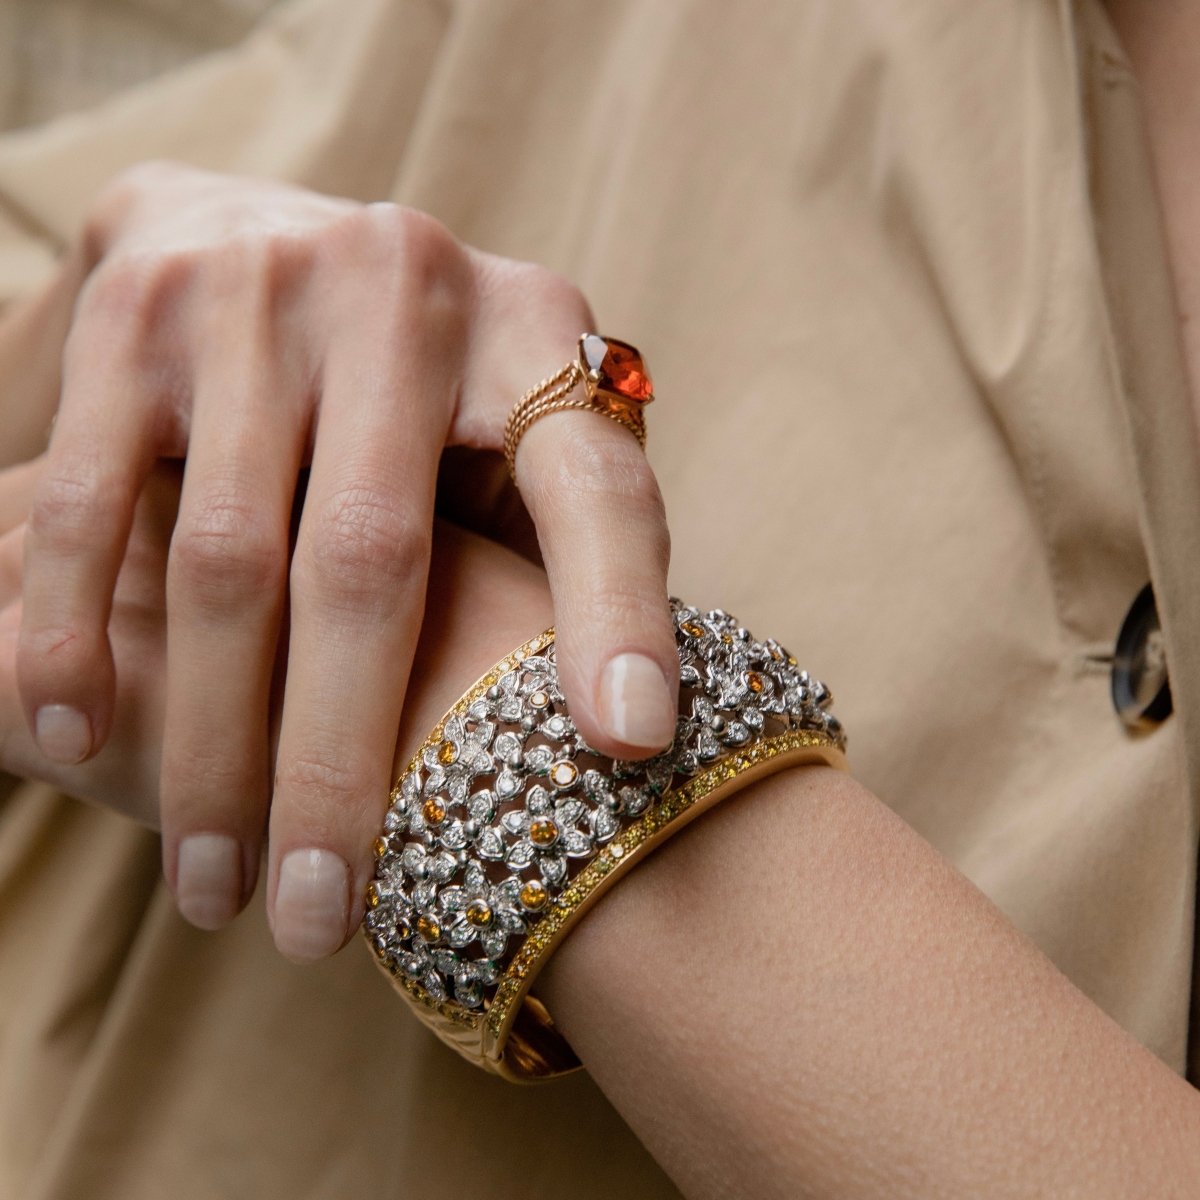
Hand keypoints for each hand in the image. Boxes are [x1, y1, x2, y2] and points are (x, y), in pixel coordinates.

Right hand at [13, 160, 676, 957]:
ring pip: (229, 558)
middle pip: (376, 564)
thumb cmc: (428, 384)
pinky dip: (83, 632)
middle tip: (324, 923)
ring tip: (213, 890)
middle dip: (344, 765)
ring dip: (213, 746)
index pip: (596, 490)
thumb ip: (569, 537)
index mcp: (536, 332)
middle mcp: (405, 289)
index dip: (623, 617)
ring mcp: (260, 290)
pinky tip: (79, 745)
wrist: (274, 232)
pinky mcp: (137, 306)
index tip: (632, 750)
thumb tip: (630, 731)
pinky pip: (99, 501)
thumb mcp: (524, 429)